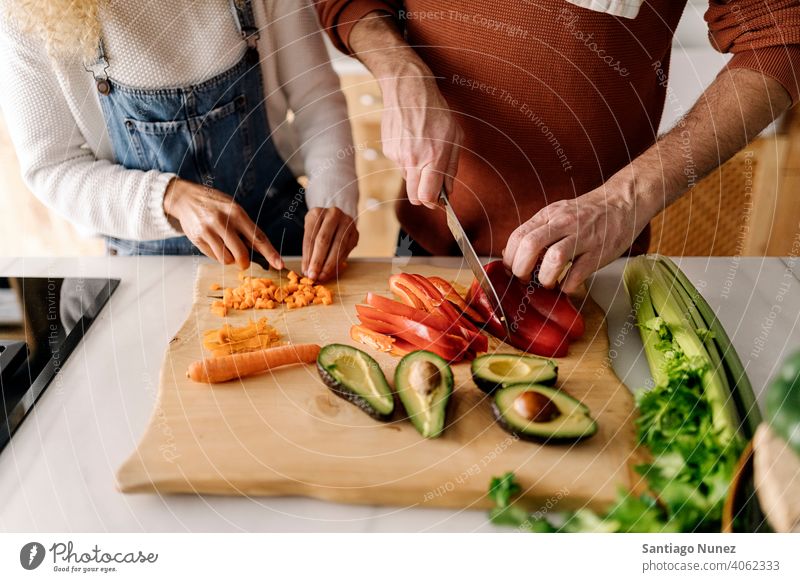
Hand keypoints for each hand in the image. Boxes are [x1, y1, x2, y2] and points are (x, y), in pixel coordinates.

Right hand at [163, 178, 282, 269]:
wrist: (186, 198)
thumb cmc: (216, 205)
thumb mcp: (234, 209)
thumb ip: (246, 228)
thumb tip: (261, 251)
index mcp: (237, 213)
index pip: (258, 238)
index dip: (270, 253)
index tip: (279, 264)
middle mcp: (223, 221)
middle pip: (241, 254)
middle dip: (245, 262)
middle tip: (243, 261)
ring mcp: (208, 230)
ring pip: (226, 259)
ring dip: (229, 259)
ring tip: (225, 246)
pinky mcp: (197, 238)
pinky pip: (213, 257)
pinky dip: (217, 255)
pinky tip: (214, 243)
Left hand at [302, 207, 358, 281]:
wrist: (336, 218)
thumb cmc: (319, 227)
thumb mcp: (310, 232)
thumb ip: (309, 249)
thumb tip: (308, 270)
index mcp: (317, 213)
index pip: (310, 237)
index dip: (307, 256)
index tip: (305, 271)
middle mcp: (333, 214)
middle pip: (324, 241)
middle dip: (318, 261)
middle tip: (314, 276)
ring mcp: (346, 222)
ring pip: (337, 246)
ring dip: (329, 264)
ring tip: (323, 276)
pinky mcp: (355, 232)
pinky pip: (346, 250)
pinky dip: (339, 262)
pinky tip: (332, 270)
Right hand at [380, 70, 462, 207]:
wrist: (408, 90)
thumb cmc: (436, 111)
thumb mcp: (455, 137)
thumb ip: (452, 167)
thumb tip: (448, 191)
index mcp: (433, 157)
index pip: (427, 197)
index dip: (434, 204)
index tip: (439, 201)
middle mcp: (413, 159)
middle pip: (414, 197)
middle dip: (424, 198)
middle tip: (432, 189)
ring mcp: (398, 156)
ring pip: (408, 180)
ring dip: (417, 174)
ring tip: (424, 152)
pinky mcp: (388, 150)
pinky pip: (400, 165)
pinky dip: (407, 160)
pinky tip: (412, 142)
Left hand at [502, 177, 657, 292]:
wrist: (623, 202)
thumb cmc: (588, 213)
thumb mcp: (557, 214)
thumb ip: (536, 231)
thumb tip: (510, 253)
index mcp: (549, 214)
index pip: (519, 235)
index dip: (510, 257)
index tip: (512, 269)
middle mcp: (564, 223)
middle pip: (531, 245)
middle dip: (521, 268)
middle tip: (524, 279)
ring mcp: (583, 237)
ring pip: (554, 259)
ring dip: (545, 278)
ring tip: (547, 283)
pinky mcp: (600, 252)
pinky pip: (578, 274)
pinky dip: (567, 286)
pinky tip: (566, 285)